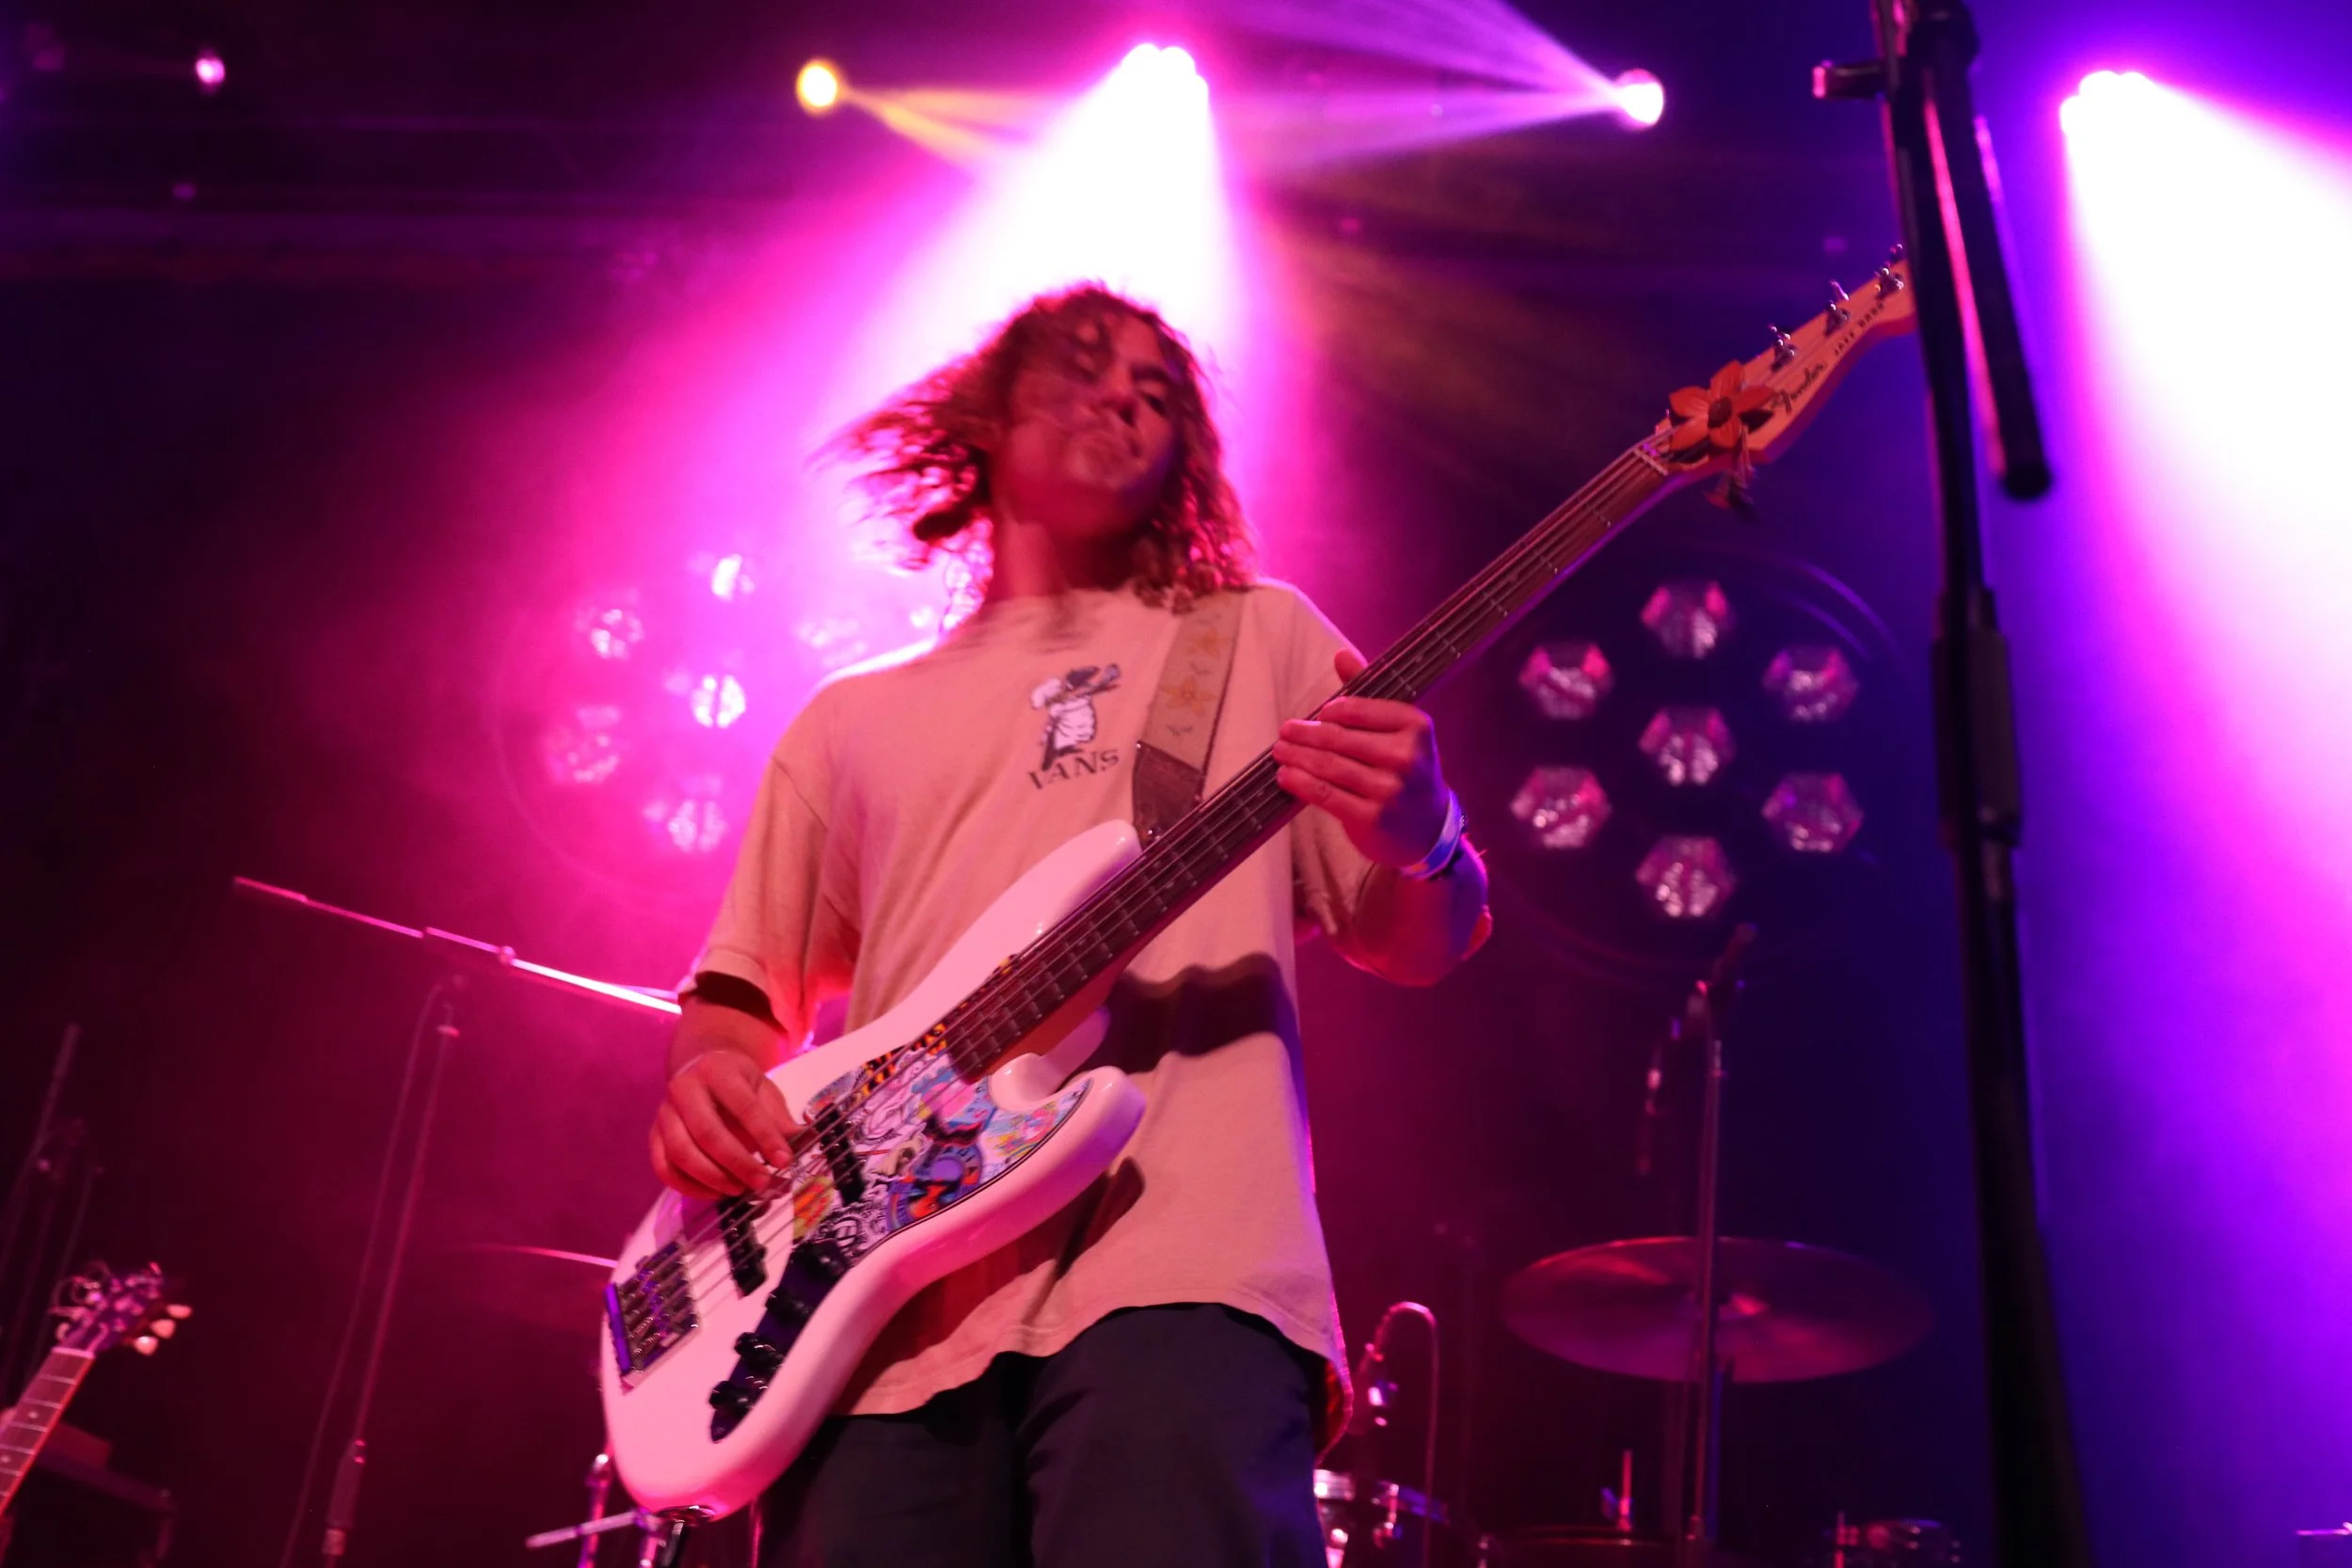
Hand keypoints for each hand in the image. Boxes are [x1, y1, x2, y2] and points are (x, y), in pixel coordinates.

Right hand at [650, 1048, 801, 1200]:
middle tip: (763, 1183)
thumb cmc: (738, 1081)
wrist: (701, 1064)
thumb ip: (779, 1117)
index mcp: (718, 1070)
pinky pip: (663, 1166)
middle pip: (707, 1132)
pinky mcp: (654, 1133)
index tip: (784, 1161)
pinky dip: (687, 1186)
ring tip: (739, 1190)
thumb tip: (802, 1144)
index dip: (765, 1136)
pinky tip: (714, 1193)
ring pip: (681, 1152)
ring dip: (712, 1177)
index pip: (744, 1107)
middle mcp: (685, 1088)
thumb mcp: (763, 1089)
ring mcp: (665, 1112)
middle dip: (738, 1163)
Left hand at [1273, 649, 1453, 869]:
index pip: (1360, 709)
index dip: (1332, 711)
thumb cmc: (1408, 770)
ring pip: (1329, 765)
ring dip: (1297, 756)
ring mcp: (1389, 790)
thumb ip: (1370, 691)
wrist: (1428, 829)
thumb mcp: (1400, 730)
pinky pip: (1325, 794)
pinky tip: (1286, 775)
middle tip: (1286, 730)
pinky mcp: (1371, 817)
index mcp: (1415, 726)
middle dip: (1306, 733)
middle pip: (1340, 737)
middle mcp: (1406, 757)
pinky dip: (1301, 783)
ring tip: (1280, 750)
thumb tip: (1341, 654)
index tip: (1319, 713)